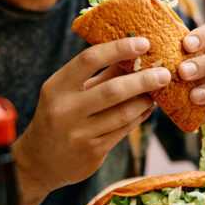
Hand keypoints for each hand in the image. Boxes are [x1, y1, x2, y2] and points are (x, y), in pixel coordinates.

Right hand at [13, 38, 168, 200]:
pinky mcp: (92, 152)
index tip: (143, 43)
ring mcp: (79, 133)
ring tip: (159, 90)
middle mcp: (65, 110)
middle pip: (113, 90)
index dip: (119, 48)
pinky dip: (139, 117)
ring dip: (145, 100)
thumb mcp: (68, 92)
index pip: (89, 59)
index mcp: (57, 87)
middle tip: (165, 72)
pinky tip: (148, 108)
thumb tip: (134, 53)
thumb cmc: (59, 116)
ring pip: (123, 113)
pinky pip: (124, 131)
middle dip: (144, 80)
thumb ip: (99, 74)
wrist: (39, 161)